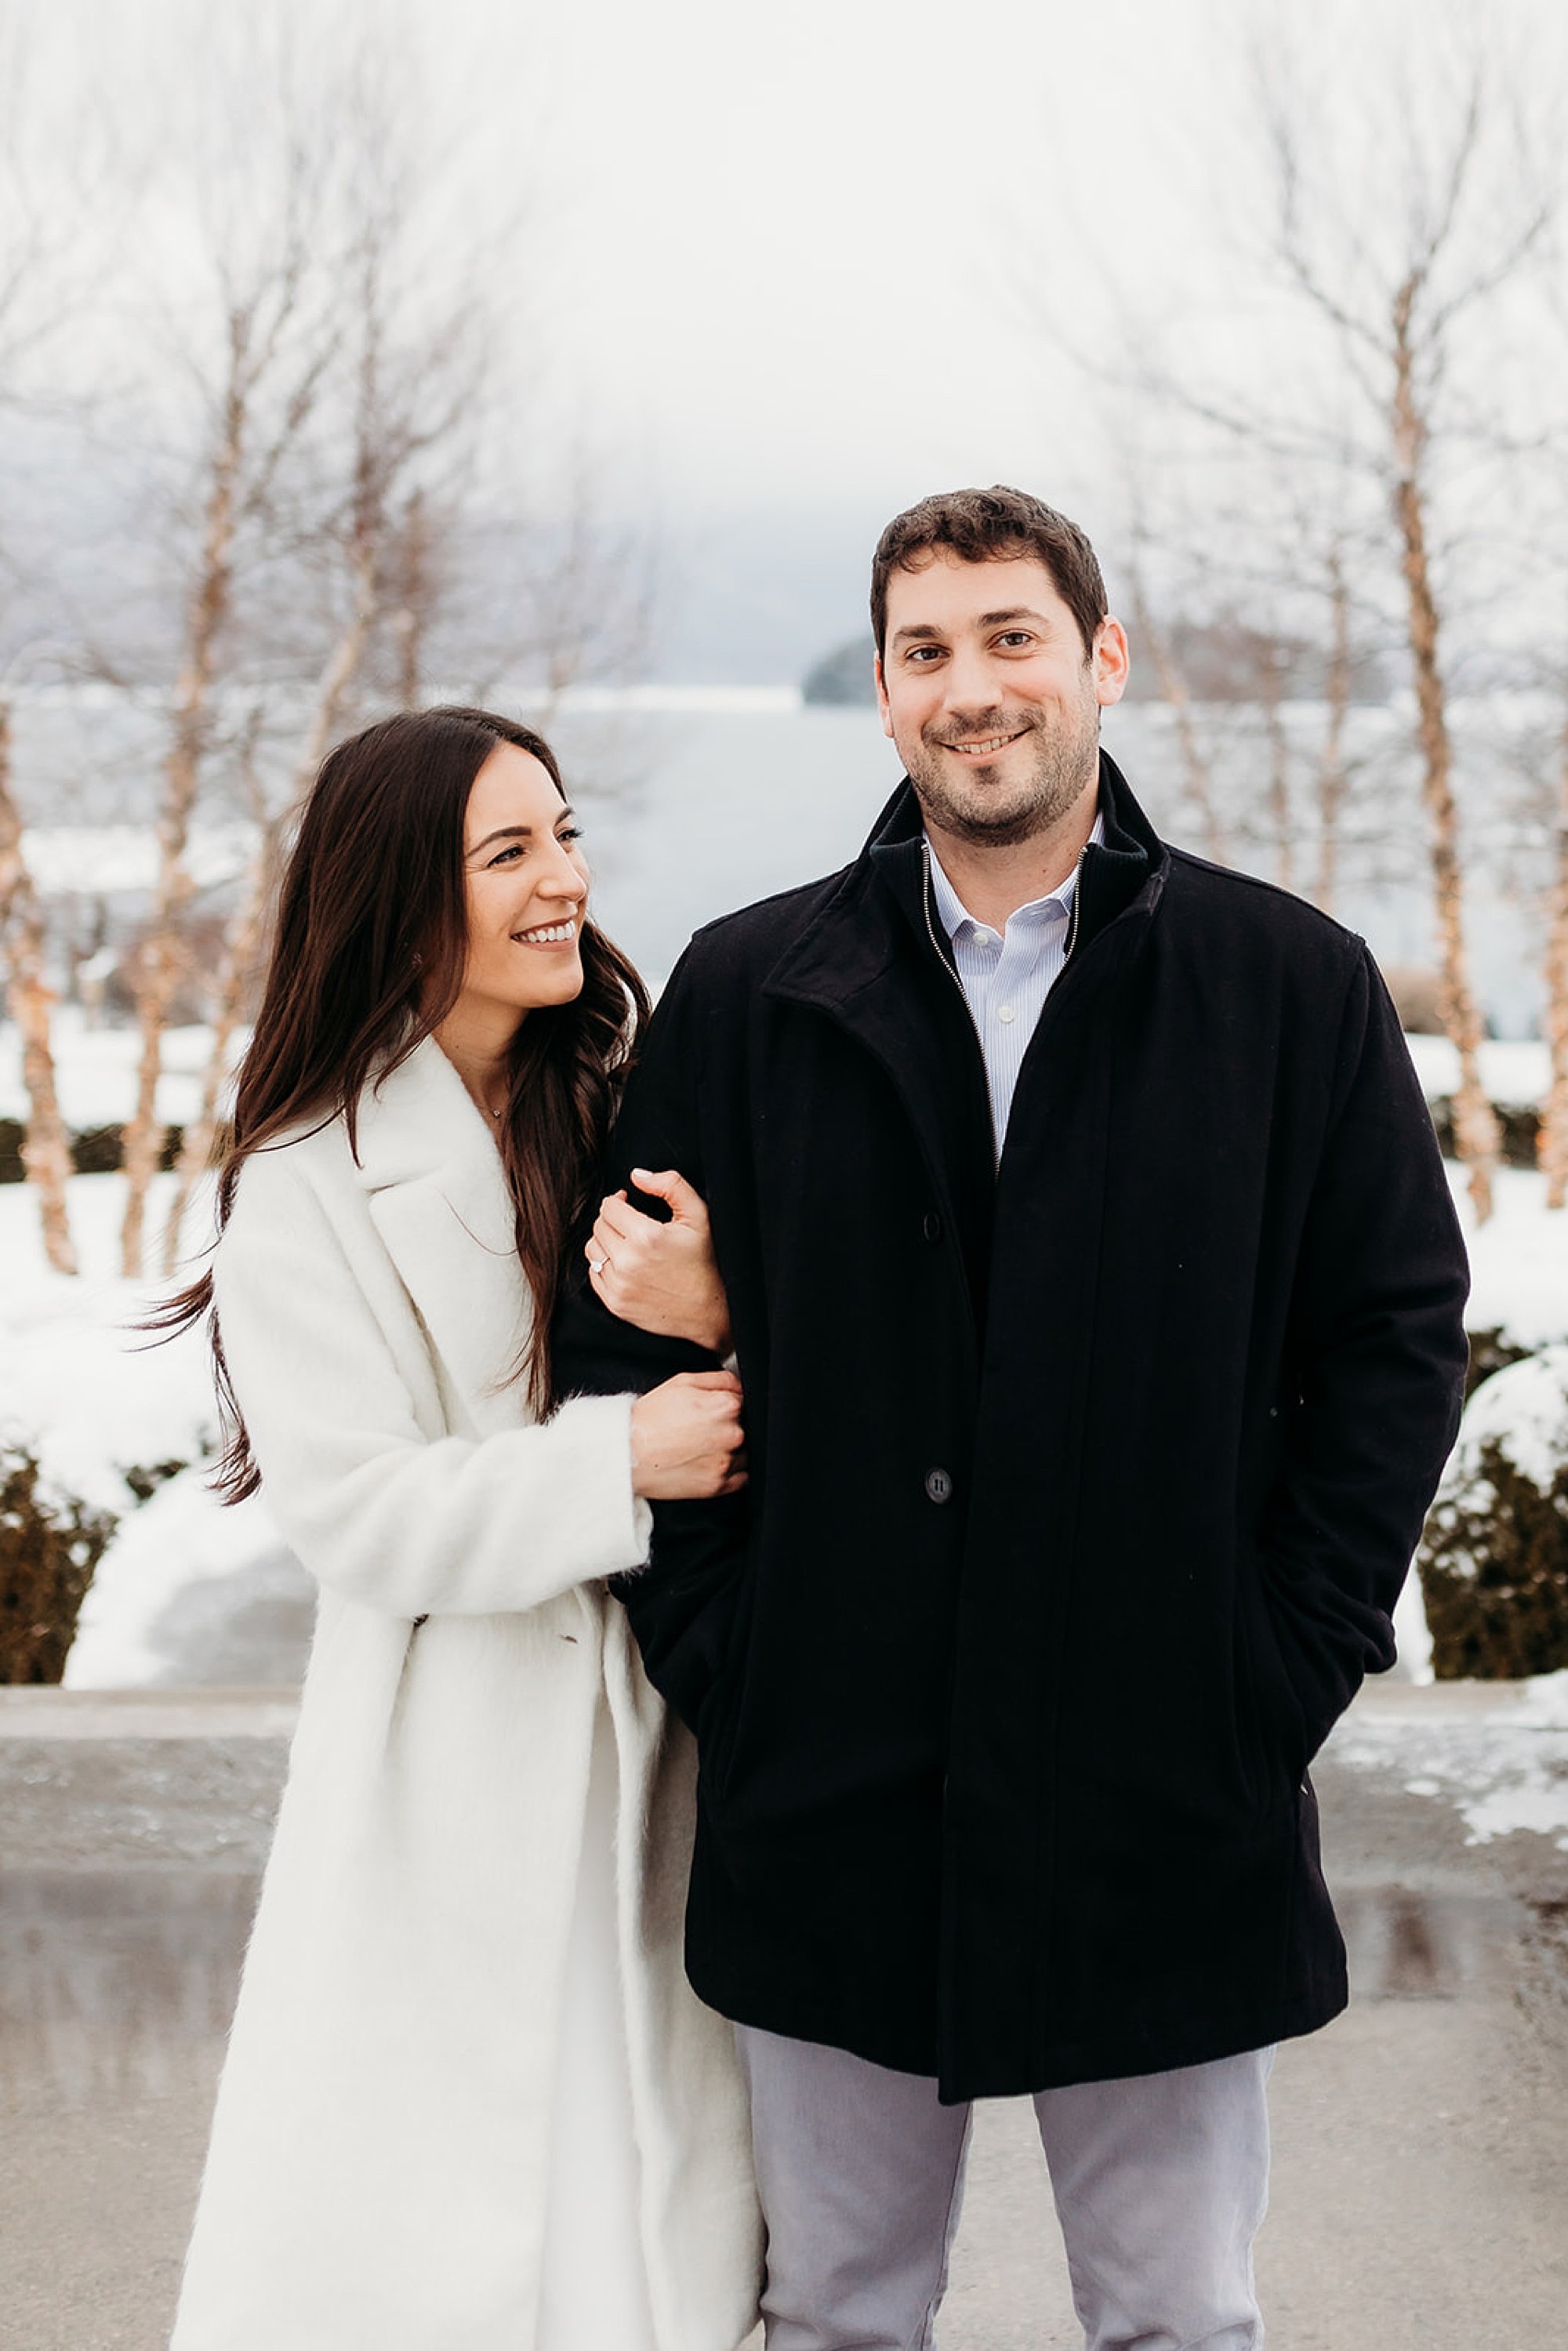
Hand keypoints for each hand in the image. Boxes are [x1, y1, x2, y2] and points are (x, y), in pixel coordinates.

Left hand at [586, 1167, 731, 1354]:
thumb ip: (671, 1185)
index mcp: (646, 1237)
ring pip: (592, 1249)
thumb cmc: (704, 1262)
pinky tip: (624, 1263)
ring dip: (605, 1241)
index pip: (609, 1206)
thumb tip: (637, 1176)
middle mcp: (628, 1262)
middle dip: (612, 1219)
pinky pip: (593, 1273)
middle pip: (599, 1226)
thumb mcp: (698, 1216)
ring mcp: (619, 1285)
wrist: (707, 1311)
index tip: (627, 1202)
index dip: (618, 1199)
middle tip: (630, 1223)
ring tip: (626, 1242)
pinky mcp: (614, 1303)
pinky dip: (604, 1265)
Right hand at [630, 1370, 745, 1499]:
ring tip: (700, 1447)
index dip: (727, 1405)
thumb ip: (719, 1379)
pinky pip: (741, 1477)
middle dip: (729, 1427)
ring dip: (730, 1450)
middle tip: (701, 1429)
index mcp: (726, 1406)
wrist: (627, 1455)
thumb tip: (739, 1386)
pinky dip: (730, 1471)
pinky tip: (707, 1463)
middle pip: (746, 1427)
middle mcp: (732, 1434)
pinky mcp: (718, 1486)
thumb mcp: (681, 1382)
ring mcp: (726, 1462)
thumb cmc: (650, 1418)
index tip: (712, 1411)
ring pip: (745, 1453)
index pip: (745, 1402)